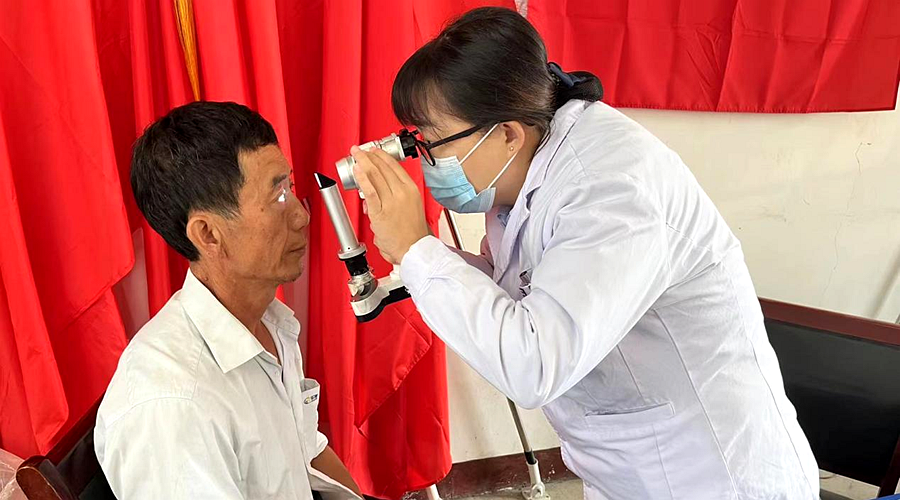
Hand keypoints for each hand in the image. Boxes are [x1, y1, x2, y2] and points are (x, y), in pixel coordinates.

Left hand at [351, 146, 429, 263]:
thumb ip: (394, 198)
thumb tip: (376, 196)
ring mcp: (391, 201)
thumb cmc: (413, 233)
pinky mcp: (380, 212)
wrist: (414, 249)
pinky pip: (369, 191)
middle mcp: (402, 192)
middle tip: (361, 151)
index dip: (382, 156)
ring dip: (363, 162)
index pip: (395, 166)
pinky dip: (362, 179)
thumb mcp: (411, 207)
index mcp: (411, 189)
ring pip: (375, 176)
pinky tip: (357, 170)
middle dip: (370, 156)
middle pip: (383, 168)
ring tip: (356, 155)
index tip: (374, 151)